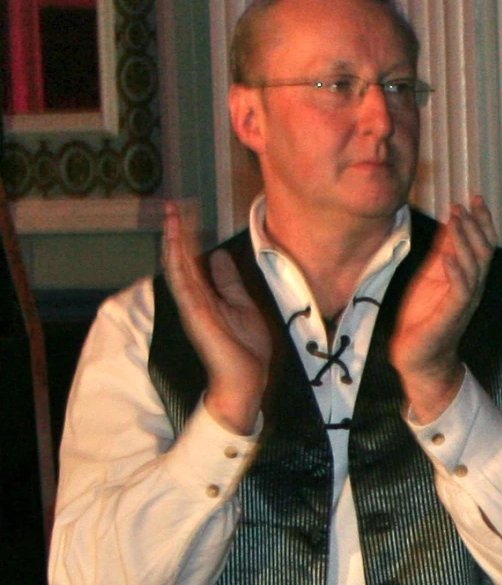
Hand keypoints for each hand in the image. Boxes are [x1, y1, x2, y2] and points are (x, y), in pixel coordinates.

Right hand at [160, 199, 273, 434]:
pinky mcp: (194, 312)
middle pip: (182, 258)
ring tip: (171, 214)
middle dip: (177, 231)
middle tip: (171, 204)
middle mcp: (194, 297)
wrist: (246, 380)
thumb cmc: (246, 350)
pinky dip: (177, 260)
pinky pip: (182, 280)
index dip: (189, 236)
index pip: (194, 260)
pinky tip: (174, 241)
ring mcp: (192, 304)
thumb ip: (229, 282)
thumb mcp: (243, 306)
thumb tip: (217, 255)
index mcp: (206, 296)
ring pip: (178, 264)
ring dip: (174, 239)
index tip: (186, 212)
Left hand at [388, 194, 497, 423]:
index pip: (482, 244)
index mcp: (468, 278)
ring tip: (456, 220)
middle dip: (475, 226)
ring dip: (464, 242)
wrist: (418, 357)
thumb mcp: (431, 277)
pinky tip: (448, 256)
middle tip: (463, 205)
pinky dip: (456, 272)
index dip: (481, 220)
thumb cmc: (423, 318)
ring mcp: (464, 302)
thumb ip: (442, 252)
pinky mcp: (452, 315)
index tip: (474, 197)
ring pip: (473, 266)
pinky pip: (460, 290)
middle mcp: (472, 288)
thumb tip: (449, 224)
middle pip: (483, 251)